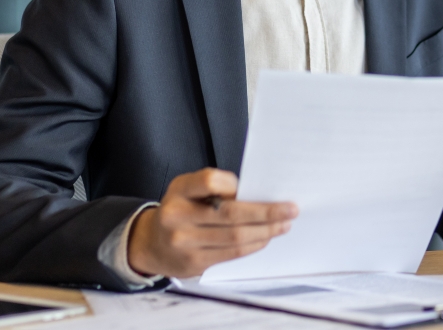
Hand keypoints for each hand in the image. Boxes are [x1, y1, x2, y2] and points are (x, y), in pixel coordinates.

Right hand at [127, 168, 296, 276]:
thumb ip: (215, 187)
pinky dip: (254, 245)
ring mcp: (184, 242)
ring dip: (266, 231)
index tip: (259, 187)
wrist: (151, 244)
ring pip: (236, 237)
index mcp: (180, 190)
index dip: (235, 184)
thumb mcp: (189, 190)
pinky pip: (232, 253)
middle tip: (290, 209)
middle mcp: (178, 215)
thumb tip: (258, 194)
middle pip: (231, 214)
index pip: (209, 180)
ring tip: (283, 225)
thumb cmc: (181, 210)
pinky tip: (265, 238)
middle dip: (267, 212)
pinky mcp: (194, 262)